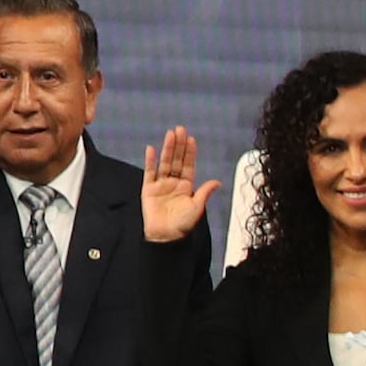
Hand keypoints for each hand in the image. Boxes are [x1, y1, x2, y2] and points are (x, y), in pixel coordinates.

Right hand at [139, 128, 217, 247]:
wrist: (165, 236)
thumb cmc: (182, 224)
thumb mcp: (197, 207)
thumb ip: (204, 192)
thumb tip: (217, 182)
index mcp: (186, 186)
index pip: (188, 165)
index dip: (190, 153)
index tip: (191, 140)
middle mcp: (173, 182)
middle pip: (176, 160)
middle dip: (179, 145)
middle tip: (180, 129)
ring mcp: (161, 184)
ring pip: (164, 163)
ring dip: (167, 149)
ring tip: (170, 135)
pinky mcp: (148, 189)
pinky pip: (149, 172)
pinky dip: (150, 161)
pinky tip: (151, 150)